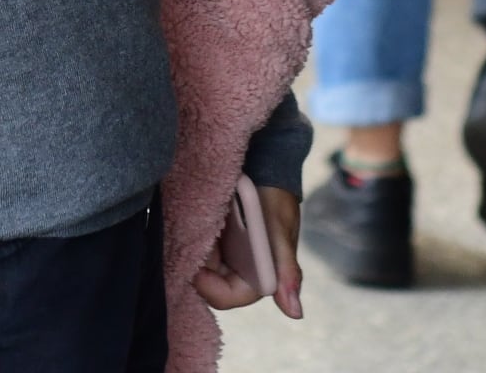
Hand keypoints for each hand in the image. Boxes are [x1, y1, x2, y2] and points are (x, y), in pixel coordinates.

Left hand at [193, 187, 301, 314]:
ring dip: (191, 250)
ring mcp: (226, 259)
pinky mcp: (215, 244)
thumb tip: (295, 313)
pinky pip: (196, 249)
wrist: (265, 172)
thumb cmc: (276, 202)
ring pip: (198, 266)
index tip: (195, 266)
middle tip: (190, 236)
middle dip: (196, 265)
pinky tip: (189, 222)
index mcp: (258, 280)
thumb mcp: (280, 232)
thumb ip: (286, 271)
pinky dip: (191, 238)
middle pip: (208, 283)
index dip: (208, 287)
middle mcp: (240, 273)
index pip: (226, 297)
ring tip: (192, 224)